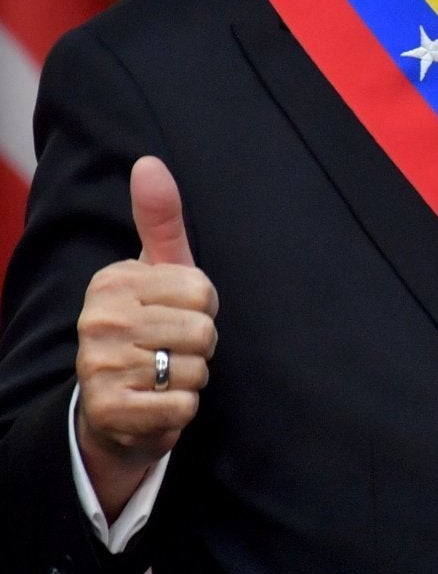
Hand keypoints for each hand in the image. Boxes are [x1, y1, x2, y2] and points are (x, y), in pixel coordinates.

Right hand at [74, 156, 219, 517]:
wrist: (117, 409)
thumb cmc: (150, 328)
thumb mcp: (159, 271)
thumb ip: (160, 220)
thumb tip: (149, 162)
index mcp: (112, 281)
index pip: (202, 289)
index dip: (203, 307)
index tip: (175, 315)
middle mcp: (98, 320)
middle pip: (202, 328)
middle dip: (200, 345)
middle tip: (171, 350)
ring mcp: (98, 367)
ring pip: (195, 367)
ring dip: (191, 377)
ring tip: (163, 375)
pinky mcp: (110, 410)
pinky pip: (183, 405)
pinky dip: (181, 409)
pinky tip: (156, 403)